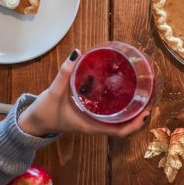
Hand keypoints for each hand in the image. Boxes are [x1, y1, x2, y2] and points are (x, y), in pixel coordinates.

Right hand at [18, 50, 148, 137]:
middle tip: (149, 99)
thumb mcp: (54, 92)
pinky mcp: (90, 115)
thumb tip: (76, 53)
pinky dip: (120, 106)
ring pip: (118, 120)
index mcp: (91, 126)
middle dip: (138, 116)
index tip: (145, 112)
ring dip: (131, 111)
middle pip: (124, 126)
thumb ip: (64, 73)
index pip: (119, 131)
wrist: (34, 122)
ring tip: (142, 95)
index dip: (135, 124)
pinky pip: (110, 114)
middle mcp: (96, 125)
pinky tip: (123, 92)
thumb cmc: (45, 111)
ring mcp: (94, 121)